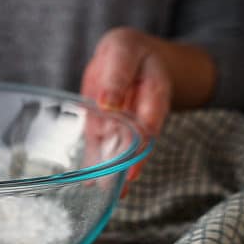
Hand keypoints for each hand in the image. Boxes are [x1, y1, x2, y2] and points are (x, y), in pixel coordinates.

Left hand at [81, 27, 172, 181]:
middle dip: (130, 164)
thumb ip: (117, 75)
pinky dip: (95, 163)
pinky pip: (102, 146)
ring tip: (105, 192)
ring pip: (120, 149)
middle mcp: (142, 113)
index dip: (143, 142)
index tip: (133, 162)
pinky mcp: (106, 127)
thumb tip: (107, 101)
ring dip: (113, 171)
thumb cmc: (128, 51)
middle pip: (139, 142)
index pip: (151, 120)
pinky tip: (90, 182)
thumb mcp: (123, 51)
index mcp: (153, 92)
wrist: (126, 53)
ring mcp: (124, 124)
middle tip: (122, 186)